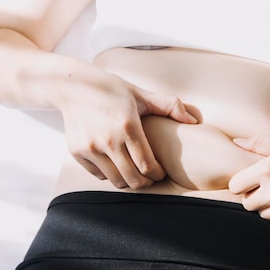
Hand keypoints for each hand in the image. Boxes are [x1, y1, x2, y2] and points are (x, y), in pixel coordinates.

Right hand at [58, 69, 196, 188]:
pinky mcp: (77, 152)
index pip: (147, 165)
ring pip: (116, 181)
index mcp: (128, 126)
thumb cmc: (113, 90)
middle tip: (150, 177)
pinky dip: (110, 174)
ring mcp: (90, 148)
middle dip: (146, 182)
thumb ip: (171, 106)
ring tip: (136, 173)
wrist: (74, 87)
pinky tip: (117, 164)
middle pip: (133, 179)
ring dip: (129, 181)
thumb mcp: (142, 94)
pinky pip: (99, 175)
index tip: (161, 172)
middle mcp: (107, 140)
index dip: (158, 174)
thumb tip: (195, 121)